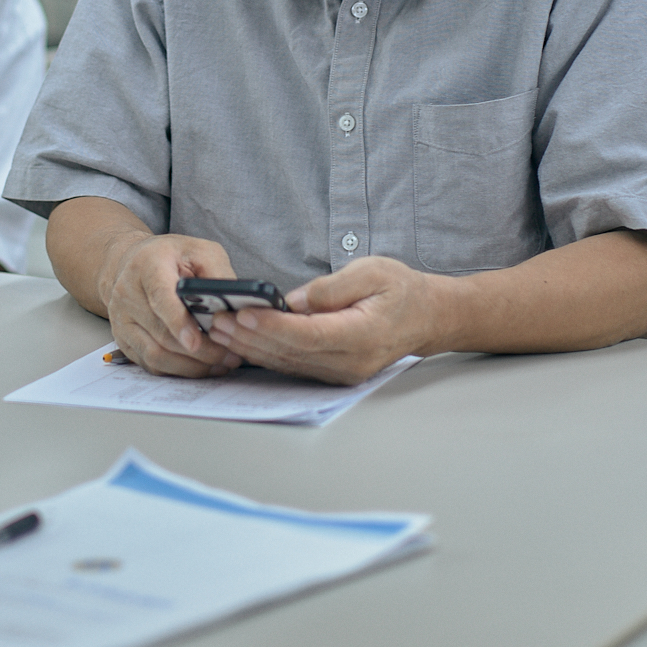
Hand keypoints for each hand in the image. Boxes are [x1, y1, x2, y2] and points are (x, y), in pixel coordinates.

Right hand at [99, 232, 245, 377]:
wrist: (134, 262)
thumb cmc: (172, 257)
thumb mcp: (200, 252)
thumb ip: (218, 274)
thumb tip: (235, 306)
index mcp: (148, 266)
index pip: (160, 297)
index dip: (177, 322)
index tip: (194, 342)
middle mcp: (128, 294)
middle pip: (161, 333)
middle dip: (199, 350)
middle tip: (228, 356)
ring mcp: (122, 320)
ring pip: (155, 354)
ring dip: (190, 366)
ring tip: (220, 364)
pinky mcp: (124, 339)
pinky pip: (150, 364)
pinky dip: (178, 370)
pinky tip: (201, 366)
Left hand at [206, 257, 447, 385]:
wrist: (427, 318)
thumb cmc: (401, 291)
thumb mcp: (372, 272)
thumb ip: (332, 288)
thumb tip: (293, 301)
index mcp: (362, 336)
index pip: (308, 334)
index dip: (272, 325)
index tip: (244, 312)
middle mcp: (350, 362)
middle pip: (291, 352)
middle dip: (251, 336)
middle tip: (219, 319)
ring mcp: (342, 373)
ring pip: (288, 363)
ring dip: (252, 347)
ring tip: (222, 329)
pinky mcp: (333, 374)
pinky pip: (294, 366)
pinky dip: (267, 353)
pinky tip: (244, 341)